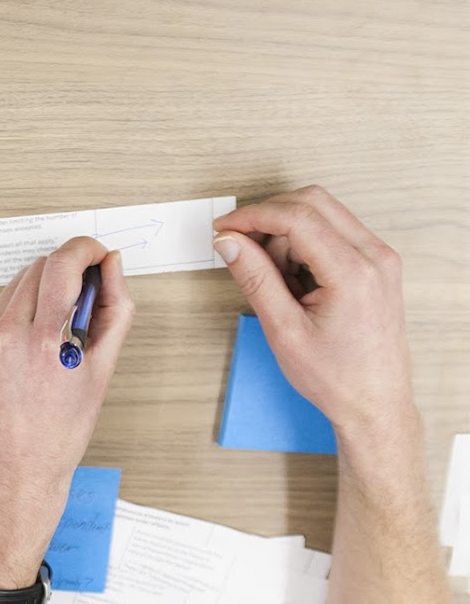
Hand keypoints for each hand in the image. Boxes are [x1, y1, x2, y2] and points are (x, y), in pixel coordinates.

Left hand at [0, 238, 134, 587]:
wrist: (13, 468)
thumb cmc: (59, 433)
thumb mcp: (101, 371)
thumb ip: (115, 310)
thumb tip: (114, 267)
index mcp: (41, 341)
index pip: (63, 263)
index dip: (88, 250)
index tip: (101, 256)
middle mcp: (6, 334)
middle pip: (41, 265)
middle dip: (70, 268)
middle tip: (91, 292)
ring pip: (20, 280)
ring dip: (47, 285)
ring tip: (65, 321)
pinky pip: (3, 303)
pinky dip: (26, 305)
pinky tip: (41, 333)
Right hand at [212, 185, 413, 438]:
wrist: (374, 401)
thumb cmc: (335, 375)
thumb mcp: (283, 330)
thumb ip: (255, 279)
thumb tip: (229, 243)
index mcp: (353, 273)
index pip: (297, 217)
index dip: (253, 216)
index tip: (224, 228)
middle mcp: (374, 256)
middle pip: (313, 202)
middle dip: (269, 217)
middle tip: (239, 245)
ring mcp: (379, 257)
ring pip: (323, 213)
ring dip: (286, 232)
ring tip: (271, 275)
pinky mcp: (376, 263)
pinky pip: (334, 231)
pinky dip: (303, 242)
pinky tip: (291, 276)